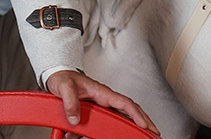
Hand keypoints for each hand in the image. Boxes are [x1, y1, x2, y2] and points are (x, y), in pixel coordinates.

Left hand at [45, 70, 160, 136]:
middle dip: (144, 121)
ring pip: (119, 118)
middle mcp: (105, 100)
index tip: (144, 125)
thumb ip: (70, 102)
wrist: (56, 76)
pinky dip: (104, 132)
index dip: (136, 114)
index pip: (125, 103)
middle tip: (154, 133)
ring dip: (130, 127)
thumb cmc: (63, 78)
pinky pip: (102, 124)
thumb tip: (75, 119)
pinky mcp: (94, 112)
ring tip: (141, 136)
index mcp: (102, 92)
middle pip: (129, 111)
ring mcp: (101, 106)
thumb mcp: (65, 88)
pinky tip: (98, 137)